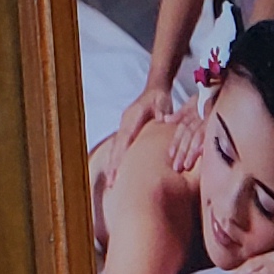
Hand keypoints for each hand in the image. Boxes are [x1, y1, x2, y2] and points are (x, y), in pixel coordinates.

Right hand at [88, 83, 179, 202]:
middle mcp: (125, 123)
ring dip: (113, 166)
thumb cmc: (159, 97)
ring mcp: (124, 127)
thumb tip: (162, 120)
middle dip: (113, 166)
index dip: (119, 155)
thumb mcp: (163, 102)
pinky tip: (116, 173)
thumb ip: (162, 112)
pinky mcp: (127, 132)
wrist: (154, 89)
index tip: (116, 169)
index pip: (124, 139)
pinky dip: (117, 160)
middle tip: (110, 183)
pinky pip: (119, 148)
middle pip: (116, 147)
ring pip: (115, 149)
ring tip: (110, 184)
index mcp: (132, 117)